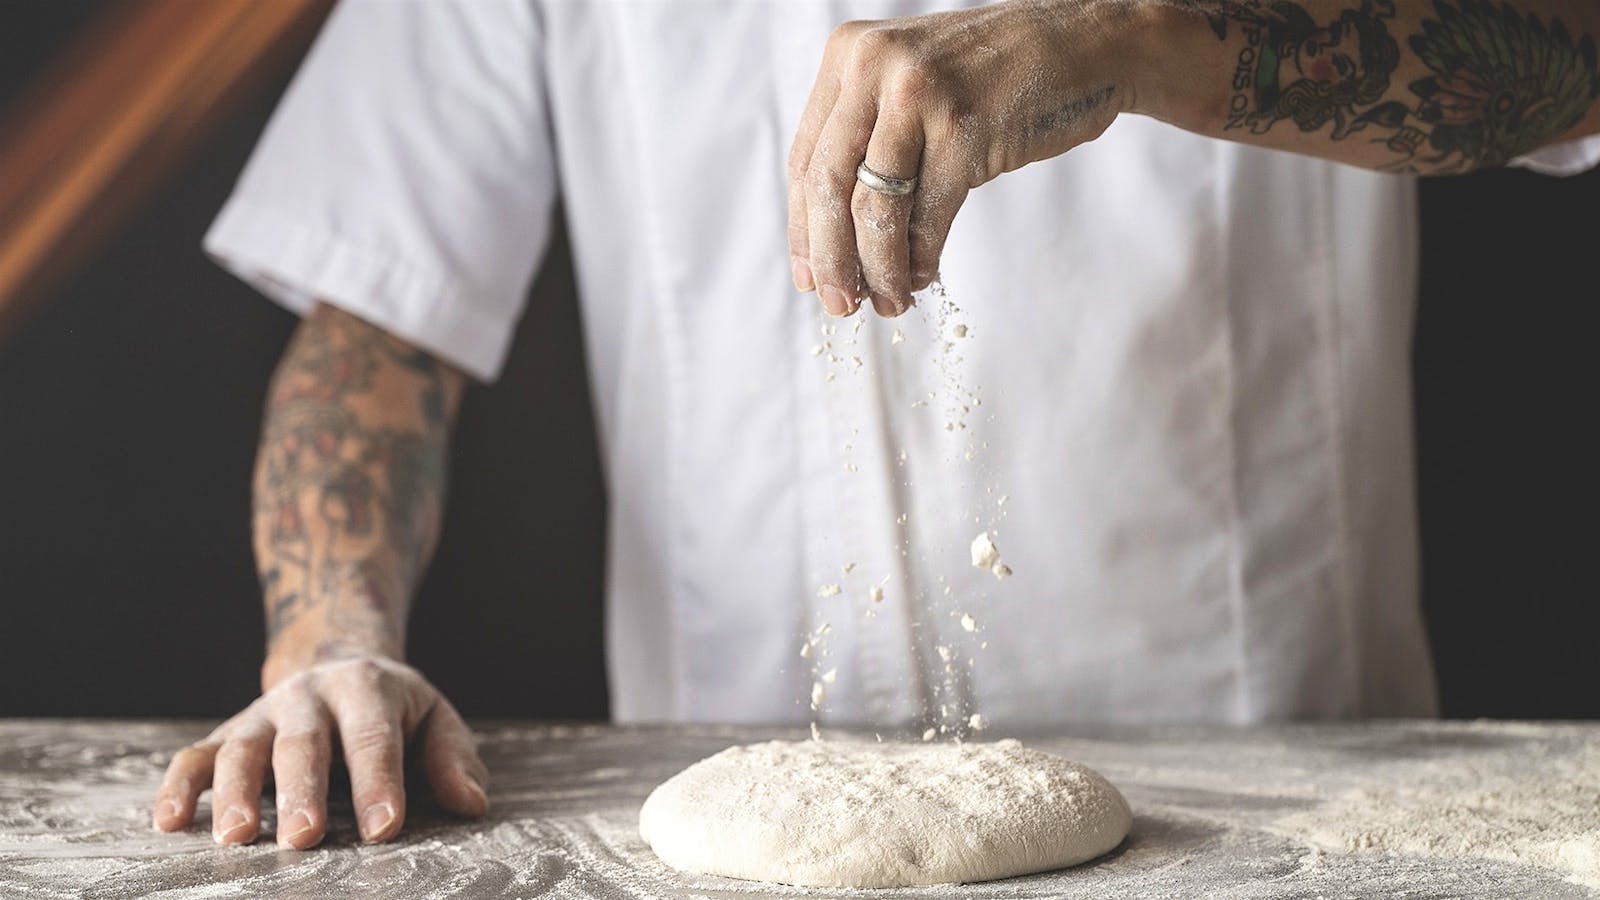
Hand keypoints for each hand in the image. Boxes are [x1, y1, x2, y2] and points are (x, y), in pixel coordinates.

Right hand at [151, 655, 487, 848]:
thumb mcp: (435, 718)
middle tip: (306, 837)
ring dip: (236, 792)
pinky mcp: (228, 732)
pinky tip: (169, 822)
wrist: (338, 662)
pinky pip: (195, 756)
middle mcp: (309, 696)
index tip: (384, 828)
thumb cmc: (394, 710)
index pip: (375, 738)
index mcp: (368, 688)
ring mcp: (263, 713)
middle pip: (304, 743)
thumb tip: (471, 802)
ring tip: (236, 837)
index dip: (379, 783)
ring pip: (242, 749)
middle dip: (304, 791)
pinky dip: (179, 787)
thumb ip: (453, 758)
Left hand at [787, 1, 1139, 316]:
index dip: (802, 229)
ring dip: (878, 268)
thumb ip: (867, 136)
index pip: (806, 159)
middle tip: (839, 305)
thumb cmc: (995, 75)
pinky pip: (928, 214)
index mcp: (849, 54)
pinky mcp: (964, 128)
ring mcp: (919, 95)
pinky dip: (920, 257)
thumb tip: (830, 238)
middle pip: (828, 185)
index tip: (807, 277)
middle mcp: (875, 66)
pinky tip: (920, 279)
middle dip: (831, 259)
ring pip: (875, 206)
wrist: (1083, 45)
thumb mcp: (911, 84)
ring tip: (886, 304)